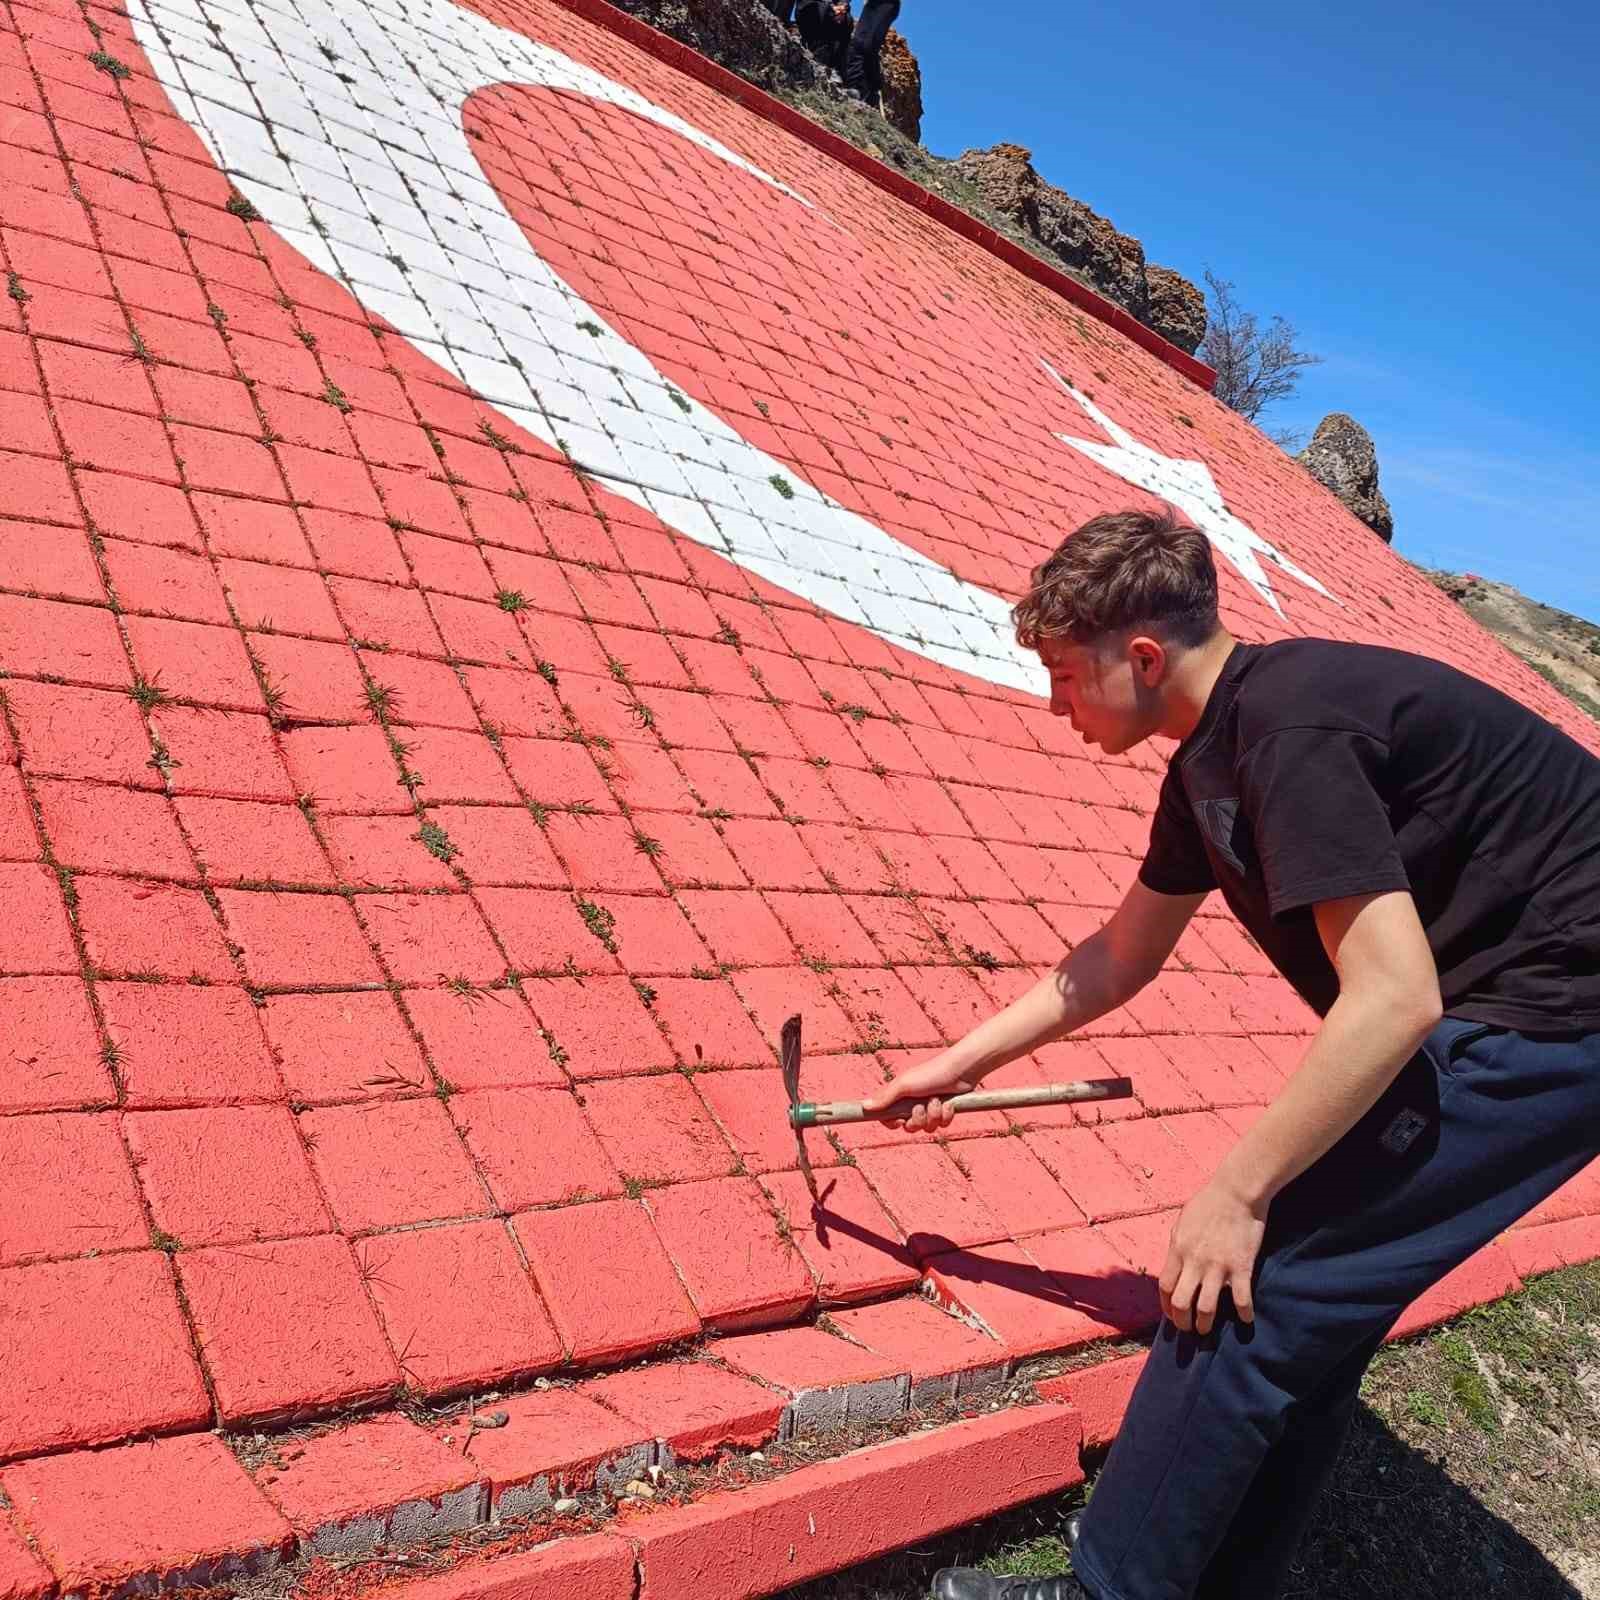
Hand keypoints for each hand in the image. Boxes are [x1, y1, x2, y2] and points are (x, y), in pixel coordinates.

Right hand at [859, 1051, 978, 1131]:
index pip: (887, 1117)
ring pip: (926, 1128)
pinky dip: (946, 1115)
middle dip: (917, 1119)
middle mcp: (912, 1103)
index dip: (892, 1123)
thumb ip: (885, 1097)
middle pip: (909, 1127)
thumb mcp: (904, 1085)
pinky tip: (949, 1103)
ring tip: (937, 1100)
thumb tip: (864, 1107)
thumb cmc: (931, 1073)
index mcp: (900, 1096)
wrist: (961, 1070)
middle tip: (921, 1106)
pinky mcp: (944, 1111)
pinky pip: (942, 1125)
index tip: (899, 1122)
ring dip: (933, 1116)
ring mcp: (929, 1107)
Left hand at [1158, 1177, 1266, 1334]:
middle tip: (1189, 1329)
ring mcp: (1218, 1266)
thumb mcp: (1183, 1222)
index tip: (1172, 1315)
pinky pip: (1242, 1300)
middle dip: (1183, 1322)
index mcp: (1178, 1250)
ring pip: (1207, 1308)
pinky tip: (1245, 1319)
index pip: (1166, 1287)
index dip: (1167, 1307)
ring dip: (1206, 1324)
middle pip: (1182, 1303)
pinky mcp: (1241, 1267)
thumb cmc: (1208, 1203)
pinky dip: (1244, 1314)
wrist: (1236, 1191)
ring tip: (1207, 1330)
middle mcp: (1194, 1262)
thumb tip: (1175, 1265)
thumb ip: (1178, 1246)